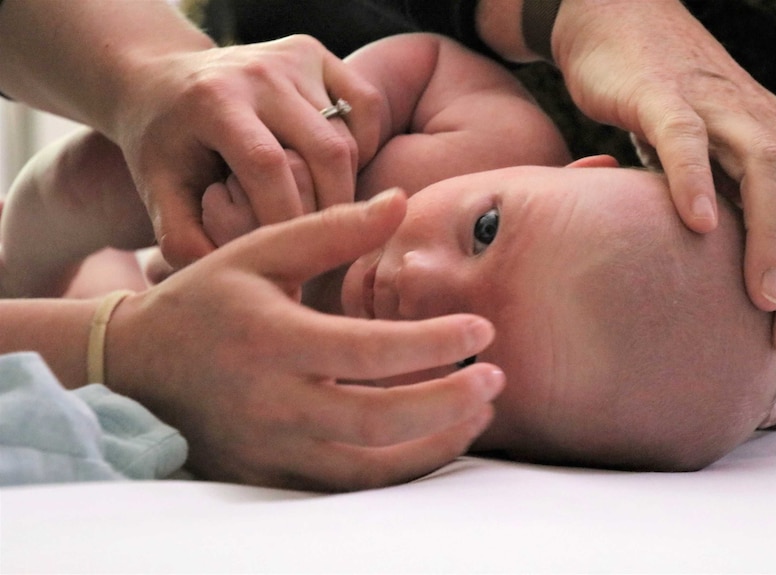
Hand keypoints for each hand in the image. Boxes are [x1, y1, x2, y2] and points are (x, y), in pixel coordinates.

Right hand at [106, 191, 502, 490]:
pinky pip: (347, 486)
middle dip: (449, 405)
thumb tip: (401, 200)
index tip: (483, 330)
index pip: (370, 351)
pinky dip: (399, 469)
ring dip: (435, 445)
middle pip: (377, 420)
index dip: (435, 344)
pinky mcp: (269, 475)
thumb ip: (332, 230)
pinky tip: (435, 442)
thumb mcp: (259, 251)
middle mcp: (272, 402)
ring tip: (480, 415)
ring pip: (368, 467)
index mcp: (272, 339)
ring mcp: (270, 448)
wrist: (136, 368)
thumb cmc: (205, 300)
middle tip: (496, 380)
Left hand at [114, 34, 381, 267]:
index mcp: (213, 101)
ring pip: (348, 137)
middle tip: (322, 249)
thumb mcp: (158, 193)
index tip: (292, 260)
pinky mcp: (316, 54)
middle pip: (326, 152)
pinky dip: (364, 146)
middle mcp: (258, 72)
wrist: (162, 82)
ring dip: (346, 187)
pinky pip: (366, 107)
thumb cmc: (164, 146)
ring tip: (324, 218)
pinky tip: (337, 173)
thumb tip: (234, 272)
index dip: (287, 219)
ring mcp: (292, 58)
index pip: (269, 167)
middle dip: (330, 212)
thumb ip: (184, 240)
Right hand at [550, 0, 775, 395]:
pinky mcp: (663, 95)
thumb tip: (743, 281)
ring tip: (762, 299)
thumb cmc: (663, 103)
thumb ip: (733, 211)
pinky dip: (695, 180)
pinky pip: (684, 137)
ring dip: (772, 240)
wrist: (620, 21)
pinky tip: (697, 224)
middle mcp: (765, 128)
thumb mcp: (712, 163)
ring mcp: (717, 108)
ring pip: (767, 171)